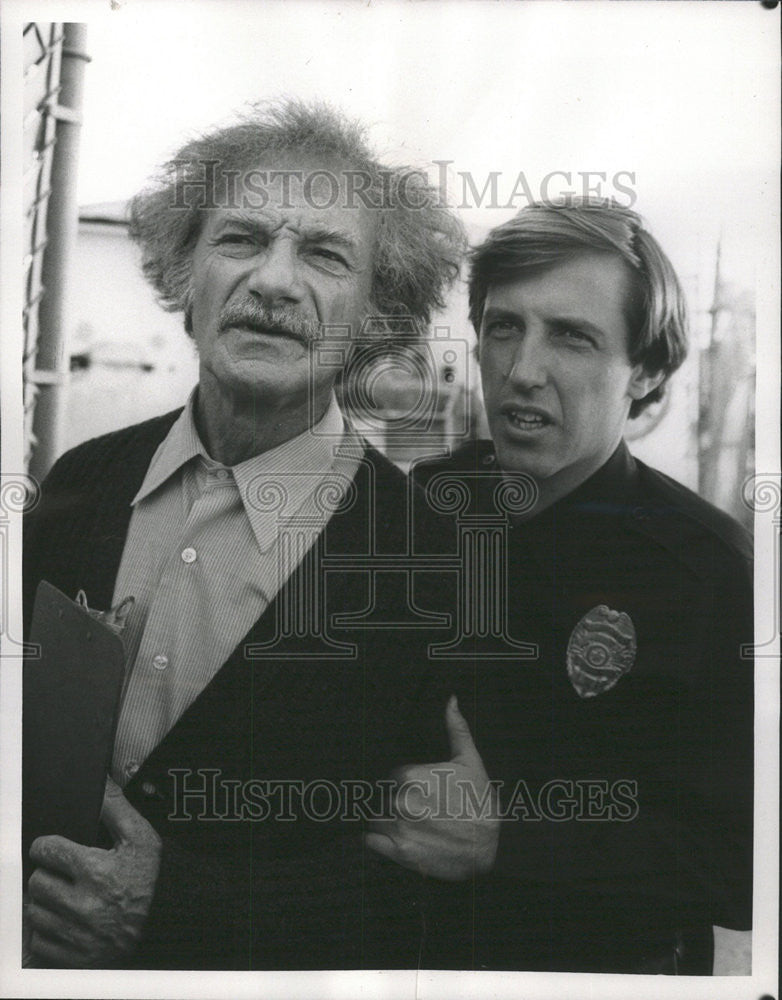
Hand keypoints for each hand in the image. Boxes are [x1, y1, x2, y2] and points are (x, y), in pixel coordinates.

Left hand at [26, 777, 161, 966]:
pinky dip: (49, 932)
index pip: (46, 850)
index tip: (55, 851)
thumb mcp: (141, 837)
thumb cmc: (154, 878)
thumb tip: (101, 782)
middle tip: (64, 875)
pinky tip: (68, 921)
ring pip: (35, 912)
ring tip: (67, 897)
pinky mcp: (74, 958)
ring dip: (46, 903)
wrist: (170, 922)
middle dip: (47, 875)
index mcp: (96, 870)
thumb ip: (115, 807)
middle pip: (37, 882)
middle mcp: (84, 904)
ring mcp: (78, 934)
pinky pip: (40, 942)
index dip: (49, 847)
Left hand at [365, 694, 498, 880]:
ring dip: (391, 823)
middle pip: (386, 797)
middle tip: (425, 813)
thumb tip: (452, 700)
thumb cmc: (479, 802)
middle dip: (401, 804)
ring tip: (418, 828)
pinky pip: (371, 842)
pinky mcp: (399, 852)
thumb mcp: (470, 762)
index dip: (409, 785)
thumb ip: (456, 729)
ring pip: (378, 818)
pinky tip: (403, 839)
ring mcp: (400, 827)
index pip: (395, 777)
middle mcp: (402, 800)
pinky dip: (380, 841)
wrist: (488, 848)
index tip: (426, 793)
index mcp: (413, 775)